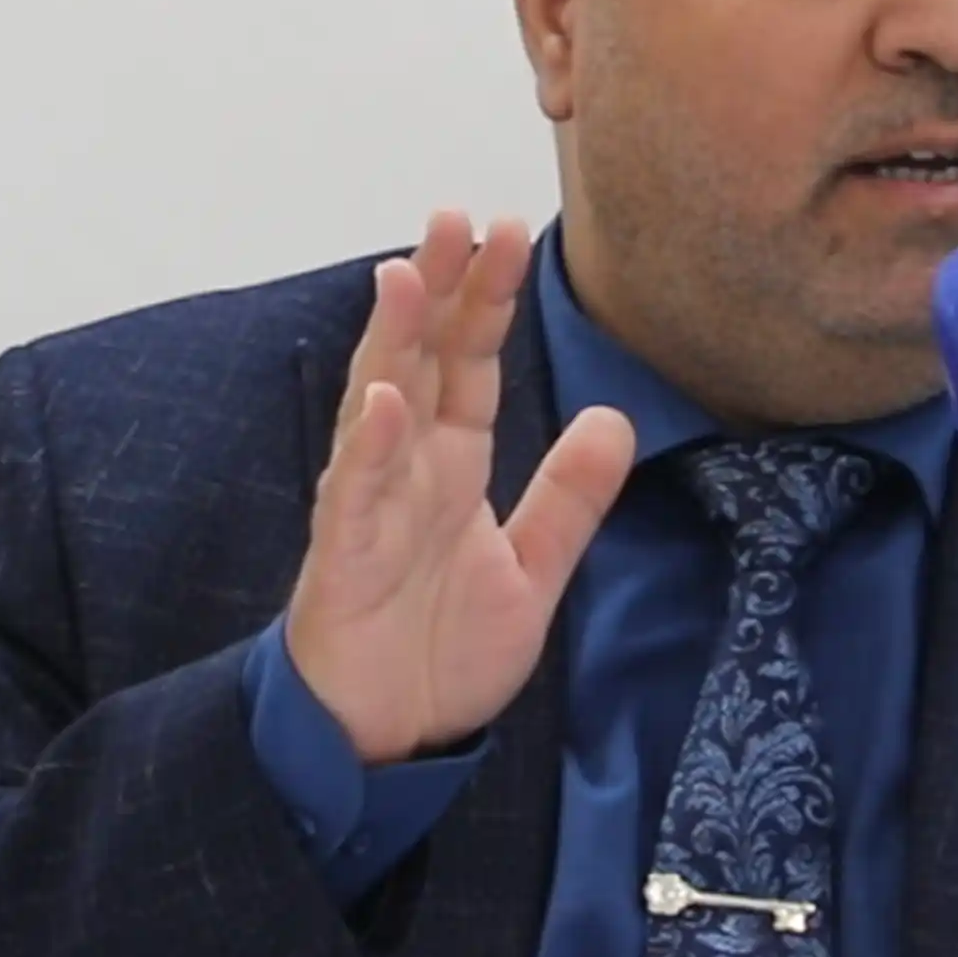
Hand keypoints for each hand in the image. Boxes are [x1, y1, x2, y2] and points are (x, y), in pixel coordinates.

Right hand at [286, 212, 636, 765]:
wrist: (387, 739)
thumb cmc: (442, 649)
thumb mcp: (534, 569)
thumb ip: (570, 498)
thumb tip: (614, 418)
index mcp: (453, 467)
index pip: (472, 366)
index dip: (489, 302)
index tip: (510, 232)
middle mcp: (407, 470)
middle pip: (423, 362)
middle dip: (439, 289)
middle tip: (456, 216)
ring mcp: (369, 508)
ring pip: (377, 405)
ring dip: (392, 341)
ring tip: (409, 275)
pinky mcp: (343, 558)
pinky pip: (355, 494)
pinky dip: (369, 447)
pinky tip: (385, 402)